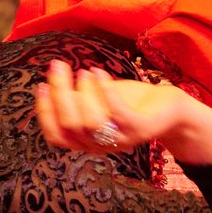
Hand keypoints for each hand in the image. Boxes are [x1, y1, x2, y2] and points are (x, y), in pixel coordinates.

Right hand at [34, 62, 211, 165]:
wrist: (171, 109)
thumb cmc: (132, 102)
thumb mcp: (99, 100)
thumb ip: (78, 96)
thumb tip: (53, 78)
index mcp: (87, 142)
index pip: (57, 136)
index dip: (45, 112)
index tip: (41, 85)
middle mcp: (101, 146)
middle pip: (69, 125)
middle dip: (59, 93)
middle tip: (57, 66)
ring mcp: (120, 140)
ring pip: (90, 123)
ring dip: (83, 93)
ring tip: (85, 71)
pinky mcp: (140, 130)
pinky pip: (118, 113)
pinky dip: (106, 90)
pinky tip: (101, 73)